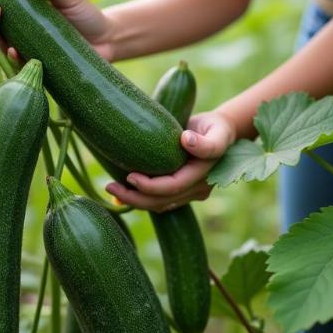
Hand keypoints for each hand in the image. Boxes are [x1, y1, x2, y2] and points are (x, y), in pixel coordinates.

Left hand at [105, 110, 235, 211]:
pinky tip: (124, 191)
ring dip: (135, 201)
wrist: (222, 134)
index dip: (150, 186)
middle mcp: (198, 189)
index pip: (173, 187)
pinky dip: (142, 197)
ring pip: (160, 205)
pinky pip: (161, 200)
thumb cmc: (216, 128)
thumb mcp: (218, 132)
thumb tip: (186, 141)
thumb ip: (207, 142)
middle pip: (162, 202)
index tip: (129, 176)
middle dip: (135, 198)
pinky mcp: (183, 191)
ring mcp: (191, 193)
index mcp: (202, 175)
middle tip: (109, 187)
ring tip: (112, 190)